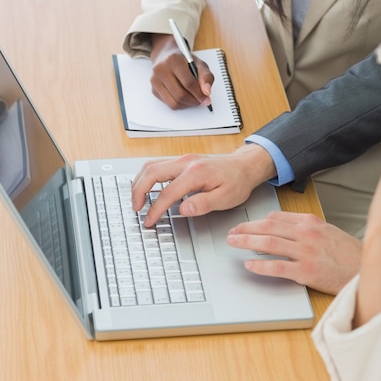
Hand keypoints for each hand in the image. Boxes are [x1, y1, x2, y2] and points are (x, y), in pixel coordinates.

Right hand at [131, 144, 276, 226]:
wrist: (244, 166)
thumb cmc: (237, 182)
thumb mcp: (226, 198)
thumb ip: (203, 204)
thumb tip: (183, 209)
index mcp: (196, 173)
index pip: (167, 193)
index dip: (155, 210)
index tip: (149, 221)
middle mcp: (186, 162)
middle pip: (151, 173)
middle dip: (138, 192)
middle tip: (136, 209)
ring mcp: (182, 159)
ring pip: (151, 165)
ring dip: (139, 182)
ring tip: (136, 199)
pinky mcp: (182, 160)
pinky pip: (157, 164)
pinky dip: (147, 176)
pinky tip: (146, 187)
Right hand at [150, 33, 213, 108]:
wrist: (166, 55)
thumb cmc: (184, 60)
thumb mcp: (199, 64)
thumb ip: (206, 76)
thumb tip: (207, 92)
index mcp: (173, 60)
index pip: (188, 83)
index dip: (199, 94)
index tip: (206, 99)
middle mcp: (161, 69)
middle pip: (180, 95)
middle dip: (193, 101)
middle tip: (200, 101)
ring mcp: (155, 80)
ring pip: (174, 103)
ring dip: (187, 104)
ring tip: (193, 99)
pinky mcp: (153, 89)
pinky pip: (169, 104)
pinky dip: (179, 104)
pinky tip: (183, 97)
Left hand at [226, 212, 361, 293]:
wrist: (366, 270)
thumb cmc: (347, 253)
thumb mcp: (326, 231)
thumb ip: (303, 226)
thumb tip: (278, 223)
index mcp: (310, 222)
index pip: (276, 218)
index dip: (255, 222)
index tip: (243, 226)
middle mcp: (306, 234)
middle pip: (268, 227)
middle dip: (245, 229)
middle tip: (231, 233)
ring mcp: (306, 252)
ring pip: (269, 243)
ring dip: (247, 242)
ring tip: (233, 243)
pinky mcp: (306, 271)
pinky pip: (278, 266)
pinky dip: (261, 265)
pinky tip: (249, 265)